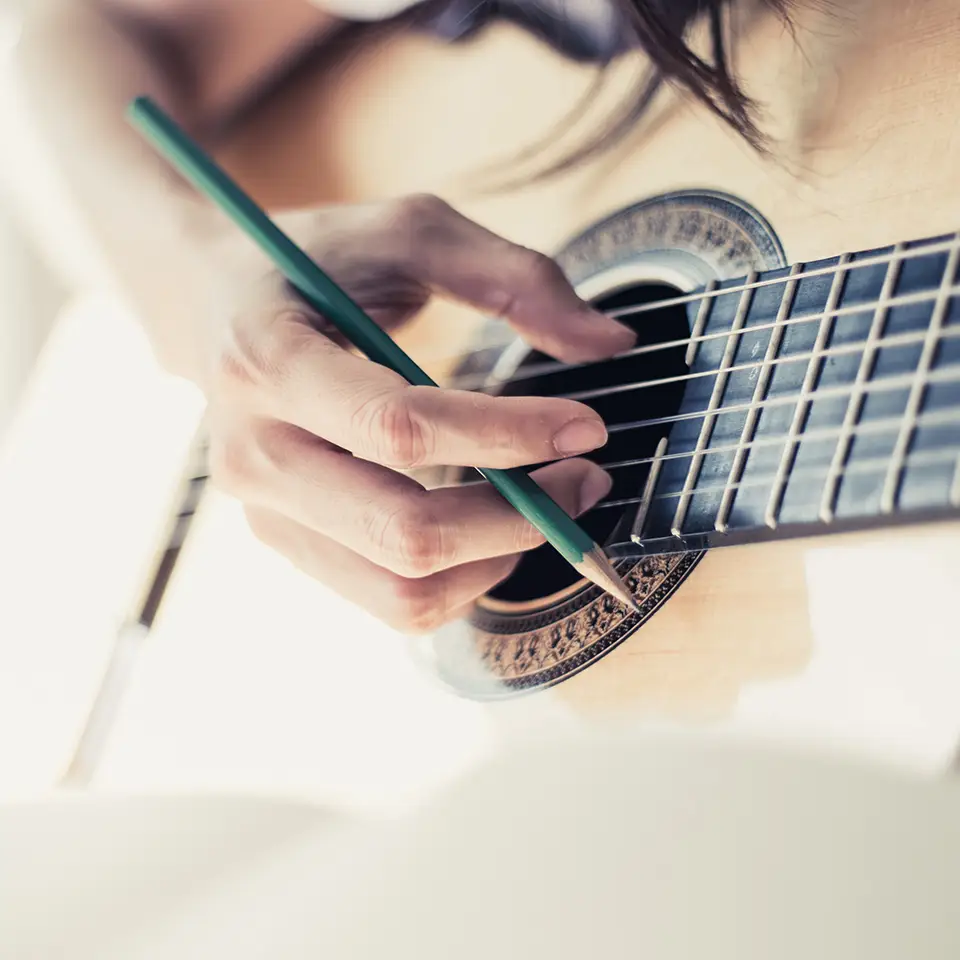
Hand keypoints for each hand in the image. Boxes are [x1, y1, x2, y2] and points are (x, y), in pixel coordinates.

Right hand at [204, 195, 634, 632]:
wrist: (211, 307)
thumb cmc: (317, 263)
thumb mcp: (410, 231)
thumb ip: (514, 276)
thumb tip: (613, 344)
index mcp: (267, 361)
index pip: (400, 428)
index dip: (509, 435)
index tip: (588, 425)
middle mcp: (253, 454)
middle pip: (405, 532)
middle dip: (519, 518)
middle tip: (586, 478)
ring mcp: (266, 514)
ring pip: (403, 590)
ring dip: (498, 560)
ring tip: (549, 507)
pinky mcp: (291, 545)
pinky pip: (392, 601)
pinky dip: (465, 580)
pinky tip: (495, 529)